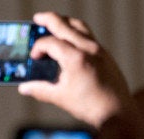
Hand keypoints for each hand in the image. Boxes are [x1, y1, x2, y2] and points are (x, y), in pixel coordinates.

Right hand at [18, 12, 131, 127]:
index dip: (38, 48)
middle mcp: (89, 49)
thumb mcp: (61, 98)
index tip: (35, 58)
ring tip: (55, 23)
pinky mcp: (107, 56)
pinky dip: (77, 33)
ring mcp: (100, 51)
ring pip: (80, 27)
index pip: (50, 42)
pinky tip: (72, 42)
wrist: (119, 114)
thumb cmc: (92, 107)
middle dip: (48, 20)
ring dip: (66, 22)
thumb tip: (24, 88)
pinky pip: (90, 37)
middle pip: (65, 25)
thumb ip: (41, 90)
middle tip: (37, 19)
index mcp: (76, 58)